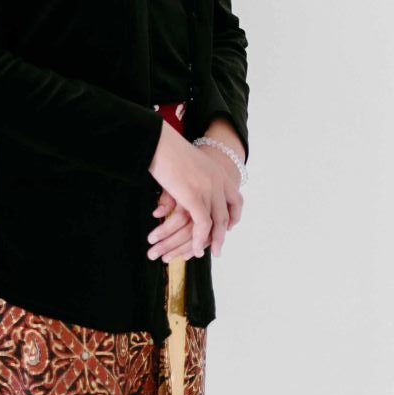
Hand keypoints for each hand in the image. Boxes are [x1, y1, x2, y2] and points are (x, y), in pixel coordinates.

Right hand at [148, 121, 237, 258]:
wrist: (157, 140)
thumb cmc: (165, 148)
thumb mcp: (188, 163)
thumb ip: (194, 178)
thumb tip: (186, 193)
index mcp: (217, 170)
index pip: (235, 198)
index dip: (234, 214)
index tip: (230, 227)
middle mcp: (218, 180)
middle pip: (226, 214)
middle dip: (222, 233)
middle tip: (219, 248)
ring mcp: (208, 189)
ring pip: (216, 223)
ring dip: (212, 241)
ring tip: (205, 254)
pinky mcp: (195, 197)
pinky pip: (203, 225)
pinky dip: (200, 240)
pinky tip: (195, 250)